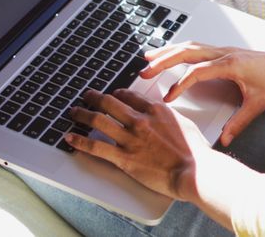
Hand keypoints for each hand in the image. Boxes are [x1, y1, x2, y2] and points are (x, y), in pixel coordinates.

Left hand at [68, 89, 209, 201]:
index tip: (112, 94)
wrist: (194, 170)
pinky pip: (96, 146)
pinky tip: (70, 138)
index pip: (129, 95)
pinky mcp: (124, 158)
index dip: (117, 94)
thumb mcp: (182, 122)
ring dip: (82, 114)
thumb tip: (160, 115)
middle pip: (109, 103)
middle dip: (94, 97)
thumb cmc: (194, 151)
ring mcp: (130, 138)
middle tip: (87, 96)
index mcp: (155, 110)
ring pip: (98, 120)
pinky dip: (80, 141)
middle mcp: (139, 120)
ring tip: (74, 112)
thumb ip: (167, 116)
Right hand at [140, 42, 264, 145]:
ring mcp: (224, 49)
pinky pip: (197, 46)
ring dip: (169, 51)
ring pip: (190, 46)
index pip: (196, 72)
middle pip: (187, 53)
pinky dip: (180, 49)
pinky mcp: (225, 50)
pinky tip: (172, 53)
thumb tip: (225, 140)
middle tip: (144, 71)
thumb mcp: (258, 104)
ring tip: (149, 58)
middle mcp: (224, 53)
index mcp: (230, 64)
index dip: (179, 85)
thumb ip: (239, 122)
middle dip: (163, 61)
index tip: (167, 98)